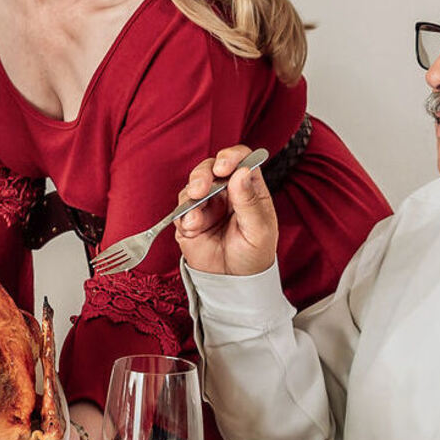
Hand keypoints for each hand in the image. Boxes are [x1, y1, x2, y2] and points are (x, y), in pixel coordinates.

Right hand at [172, 145, 278, 276]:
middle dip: (202, 175)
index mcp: (248, 189)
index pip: (240, 160)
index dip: (231, 157)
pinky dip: (183, 216)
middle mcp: (226, 192)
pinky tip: (192, 229)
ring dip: (190, 197)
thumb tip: (241, 172)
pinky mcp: (189, 220)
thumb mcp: (259, 230)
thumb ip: (249, 201)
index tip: (223, 167)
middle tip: (200, 189)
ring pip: (192, 186)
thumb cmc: (253, 256)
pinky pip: (180, 210)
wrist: (233, 282)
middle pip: (210, 168)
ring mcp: (206, 205)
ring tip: (195, 219)